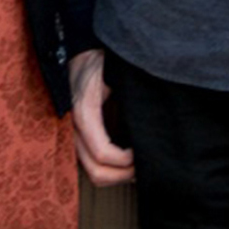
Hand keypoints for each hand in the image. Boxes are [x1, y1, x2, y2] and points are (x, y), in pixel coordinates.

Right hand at [69, 49, 134, 185]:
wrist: (80, 53)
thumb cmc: (101, 61)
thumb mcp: (116, 74)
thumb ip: (130, 96)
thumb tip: (156, 118)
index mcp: (84, 112)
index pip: (102, 153)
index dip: (125, 161)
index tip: (142, 153)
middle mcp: (73, 128)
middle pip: (95, 171)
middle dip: (123, 175)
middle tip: (144, 168)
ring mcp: (72, 134)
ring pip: (92, 172)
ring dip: (116, 176)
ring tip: (137, 167)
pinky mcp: (76, 136)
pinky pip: (90, 163)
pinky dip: (109, 168)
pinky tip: (126, 161)